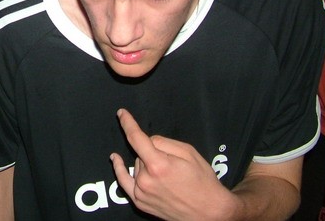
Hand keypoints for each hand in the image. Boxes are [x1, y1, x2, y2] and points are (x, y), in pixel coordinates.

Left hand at [111, 109, 237, 220]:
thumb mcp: (188, 152)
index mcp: (158, 165)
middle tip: (173, 164)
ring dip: (146, 164)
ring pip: (137, 166)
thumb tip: (148, 141)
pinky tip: (115, 159)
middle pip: (141, 153)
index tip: (121, 113)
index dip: (127, 123)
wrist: (208, 212)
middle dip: (153, 152)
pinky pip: (124, 182)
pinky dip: (120, 170)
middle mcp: (146, 180)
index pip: (136, 138)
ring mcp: (141, 193)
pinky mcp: (140, 202)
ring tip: (167, 175)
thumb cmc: (202, 182)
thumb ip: (163, 142)